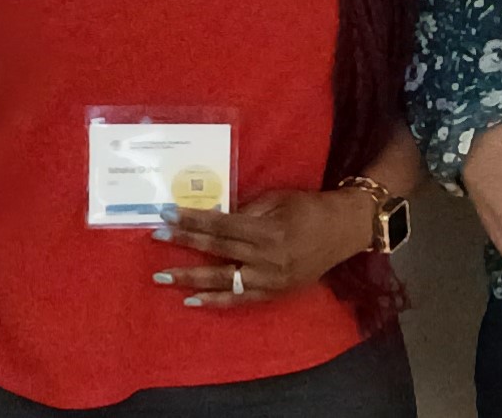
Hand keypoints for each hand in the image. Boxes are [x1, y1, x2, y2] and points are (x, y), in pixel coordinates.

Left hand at [149, 191, 372, 307]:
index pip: (222, 225)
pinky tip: (192, 300)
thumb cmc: (310, 208)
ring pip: (224, 279)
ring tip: (162, 277)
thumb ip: (246, 210)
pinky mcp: (275, 293)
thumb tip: (212, 217)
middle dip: (184, 243)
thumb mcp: (278, 199)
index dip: (193, 220)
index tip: (167, 214)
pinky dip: (216, 301)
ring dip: (191, 278)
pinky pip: (241, 300)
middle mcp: (267, 258)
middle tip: (156, 237)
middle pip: (218, 250)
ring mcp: (271, 279)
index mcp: (269, 230)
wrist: (345, 230)